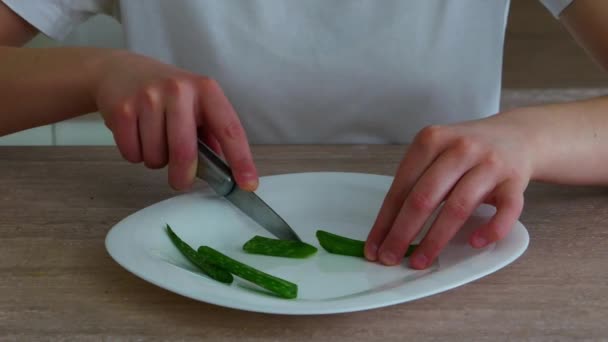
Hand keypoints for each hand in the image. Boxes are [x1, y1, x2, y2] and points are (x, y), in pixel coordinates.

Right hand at [95, 51, 256, 190]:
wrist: (118, 70)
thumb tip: (225, 171)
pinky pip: (133, 154)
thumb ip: (211, 134)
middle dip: (184, 176)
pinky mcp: (123, 109)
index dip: (241, 160)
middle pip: (185, 152)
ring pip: (156, 157)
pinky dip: (136, 155)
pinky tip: (137, 135)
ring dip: (156, 161)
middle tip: (181, 181)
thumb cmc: (165, 93)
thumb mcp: (195, 103)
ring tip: (154, 140)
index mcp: (205, 89)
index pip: (230, 130)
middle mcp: (179, 90)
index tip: (248, 183)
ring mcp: (149, 98)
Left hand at [364, 113, 535, 268]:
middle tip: (389, 258)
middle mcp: (460, 148)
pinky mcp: (515, 180)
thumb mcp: (436, 152)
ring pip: (458, 207)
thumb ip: (415, 181)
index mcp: (431, 140)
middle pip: (424, 197)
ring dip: (435, 239)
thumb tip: (387, 229)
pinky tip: (474, 243)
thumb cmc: (466, 151)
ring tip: (420, 261)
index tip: (374, 246)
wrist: (517, 135)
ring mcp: (490, 163)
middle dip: (402, 233)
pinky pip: (505, 210)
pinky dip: (490, 229)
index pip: (401, 187)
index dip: (385, 220)